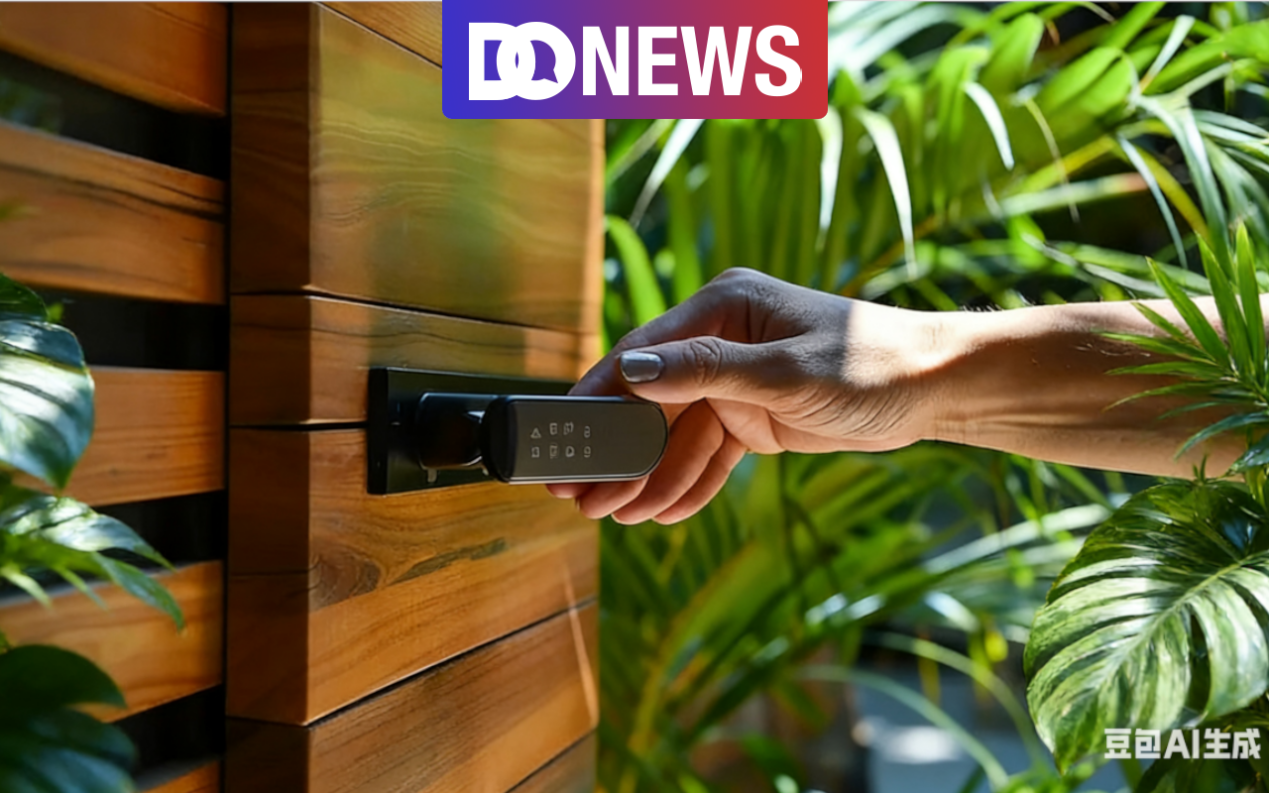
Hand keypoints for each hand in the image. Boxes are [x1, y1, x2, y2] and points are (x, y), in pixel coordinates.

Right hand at [547, 268, 943, 523]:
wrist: (935, 388)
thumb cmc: (870, 365)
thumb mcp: (786, 372)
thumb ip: (705, 373)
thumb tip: (631, 369)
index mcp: (721, 308)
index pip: (642, 354)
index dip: (598, 398)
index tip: (562, 437)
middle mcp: (721, 340)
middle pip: (652, 401)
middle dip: (619, 452)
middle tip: (580, 496)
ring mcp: (736, 380)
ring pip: (677, 434)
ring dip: (650, 477)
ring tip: (618, 518)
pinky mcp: (754, 414)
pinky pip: (710, 452)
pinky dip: (690, 482)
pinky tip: (664, 513)